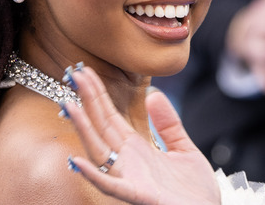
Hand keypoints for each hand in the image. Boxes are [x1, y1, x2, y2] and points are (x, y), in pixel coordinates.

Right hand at [64, 66, 219, 204]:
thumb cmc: (195, 193)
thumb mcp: (184, 149)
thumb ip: (169, 124)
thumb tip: (155, 94)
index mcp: (137, 149)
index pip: (111, 117)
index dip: (98, 94)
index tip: (86, 71)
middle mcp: (128, 162)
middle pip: (102, 126)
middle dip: (87, 101)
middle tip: (74, 74)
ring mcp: (131, 178)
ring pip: (99, 150)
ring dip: (83, 128)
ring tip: (69, 105)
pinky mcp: (139, 195)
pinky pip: (111, 186)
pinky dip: (93, 175)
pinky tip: (78, 160)